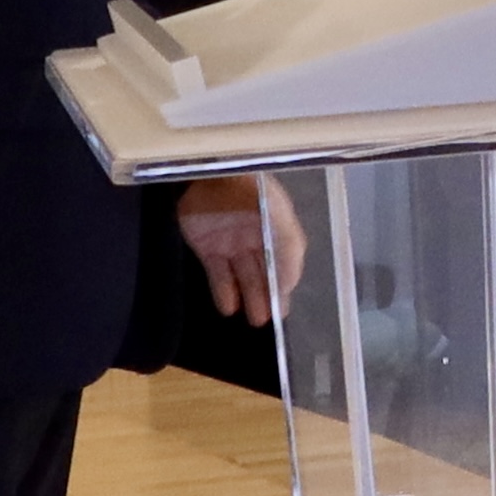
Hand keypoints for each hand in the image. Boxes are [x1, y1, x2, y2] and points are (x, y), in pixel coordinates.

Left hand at [179, 171, 299, 325]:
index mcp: (278, 227)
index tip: (285, 304)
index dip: (286, 282)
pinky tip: (229, 308)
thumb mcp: (278, 215)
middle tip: (272, 320)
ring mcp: (232, 243)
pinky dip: (223, 292)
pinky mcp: (208, 247)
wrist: (206, 175)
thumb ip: (288, 248)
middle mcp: (258, 237)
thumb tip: (289, 283)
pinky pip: (218, 275)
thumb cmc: (248, 190)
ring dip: (251, 298)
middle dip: (270, 296)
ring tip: (255, 320)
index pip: (287, 260)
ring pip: (244, 277)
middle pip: (266, 272)